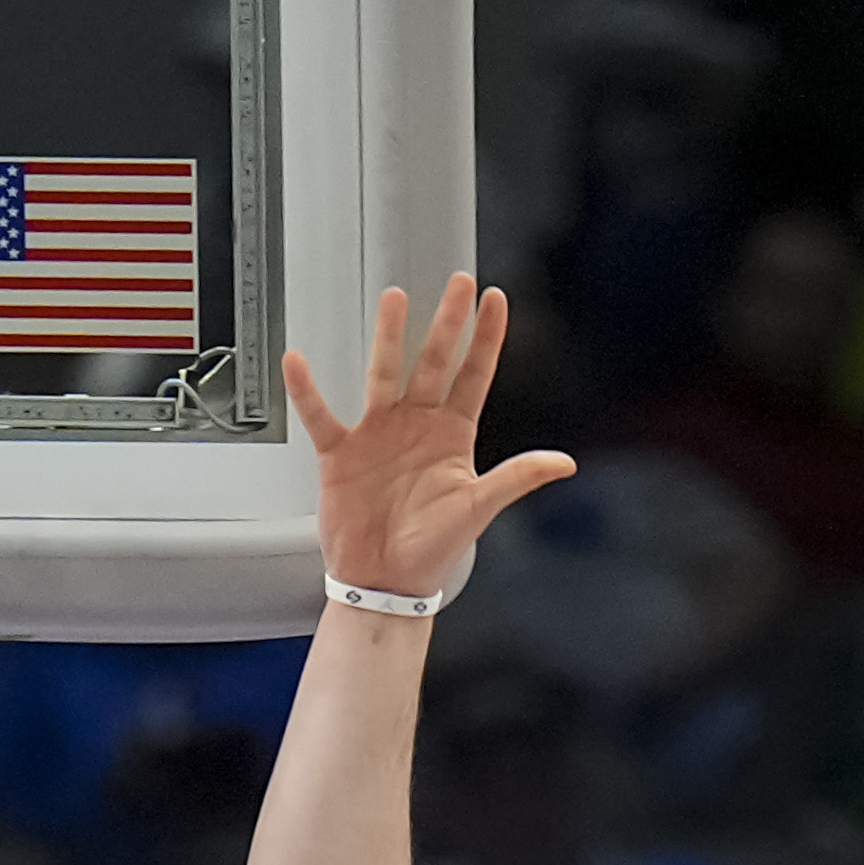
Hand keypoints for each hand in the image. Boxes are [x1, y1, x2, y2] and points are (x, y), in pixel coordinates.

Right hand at [288, 274, 573, 596]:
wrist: (385, 582)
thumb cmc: (432, 549)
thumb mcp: (478, 508)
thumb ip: (517, 478)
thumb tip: (564, 463)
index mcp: (453, 434)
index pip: (474, 374)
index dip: (486, 338)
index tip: (496, 300)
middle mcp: (416, 425)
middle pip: (434, 362)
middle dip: (447, 322)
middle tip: (457, 282)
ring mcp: (378, 434)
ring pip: (384, 374)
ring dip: (389, 337)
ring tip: (395, 299)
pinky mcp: (341, 453)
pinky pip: (322, 414)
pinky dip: (308, 390)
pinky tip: (298, 362)